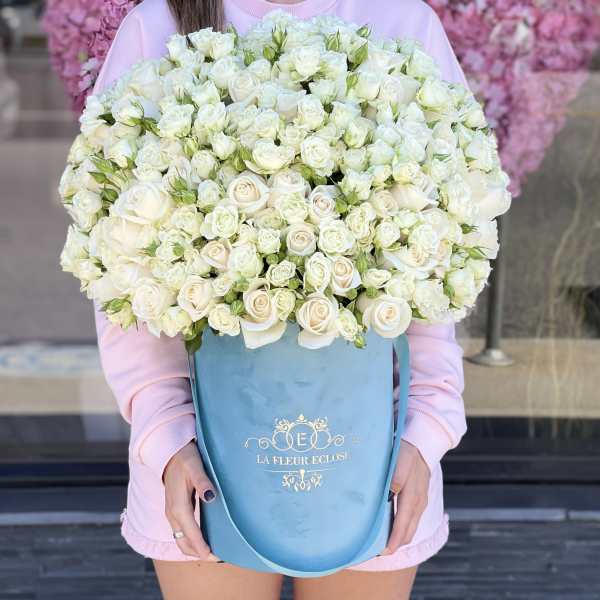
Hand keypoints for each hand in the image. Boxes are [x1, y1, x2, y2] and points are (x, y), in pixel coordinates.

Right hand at [163, 441, 218, 560]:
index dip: (202, 548)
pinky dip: (191, 540)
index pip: (191, 535)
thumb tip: (210, 497)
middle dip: (199, 553)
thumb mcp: (195, 466)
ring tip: (214, 551)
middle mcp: (172, 514)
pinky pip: (181, 532)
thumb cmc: (185, 458)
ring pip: (181, 539)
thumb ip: (203, 482)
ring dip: (195, 548)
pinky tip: (205, 538)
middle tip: (219, 558)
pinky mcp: (173, 510)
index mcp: (178, 507)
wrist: (170, 452)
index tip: (216, 557)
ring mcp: (171, 513)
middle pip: (184, 543)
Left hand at [380, 440, 429, 555]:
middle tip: (378, 551)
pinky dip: (403, 528)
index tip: (383, 552)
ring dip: (399, 537)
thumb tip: (390, 493)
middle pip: (408, 532)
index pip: (402, 526)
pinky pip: (412, 520)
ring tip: (383, 542)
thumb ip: (395, 477)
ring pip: (411, 527)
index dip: (393, 541)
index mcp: (412, 497)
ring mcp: (421, 502)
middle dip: (395, 544)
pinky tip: (392, 527)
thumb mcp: (400, 461)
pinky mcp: (420, 499)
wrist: (424, 444)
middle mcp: (419, 504)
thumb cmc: (408, 452)